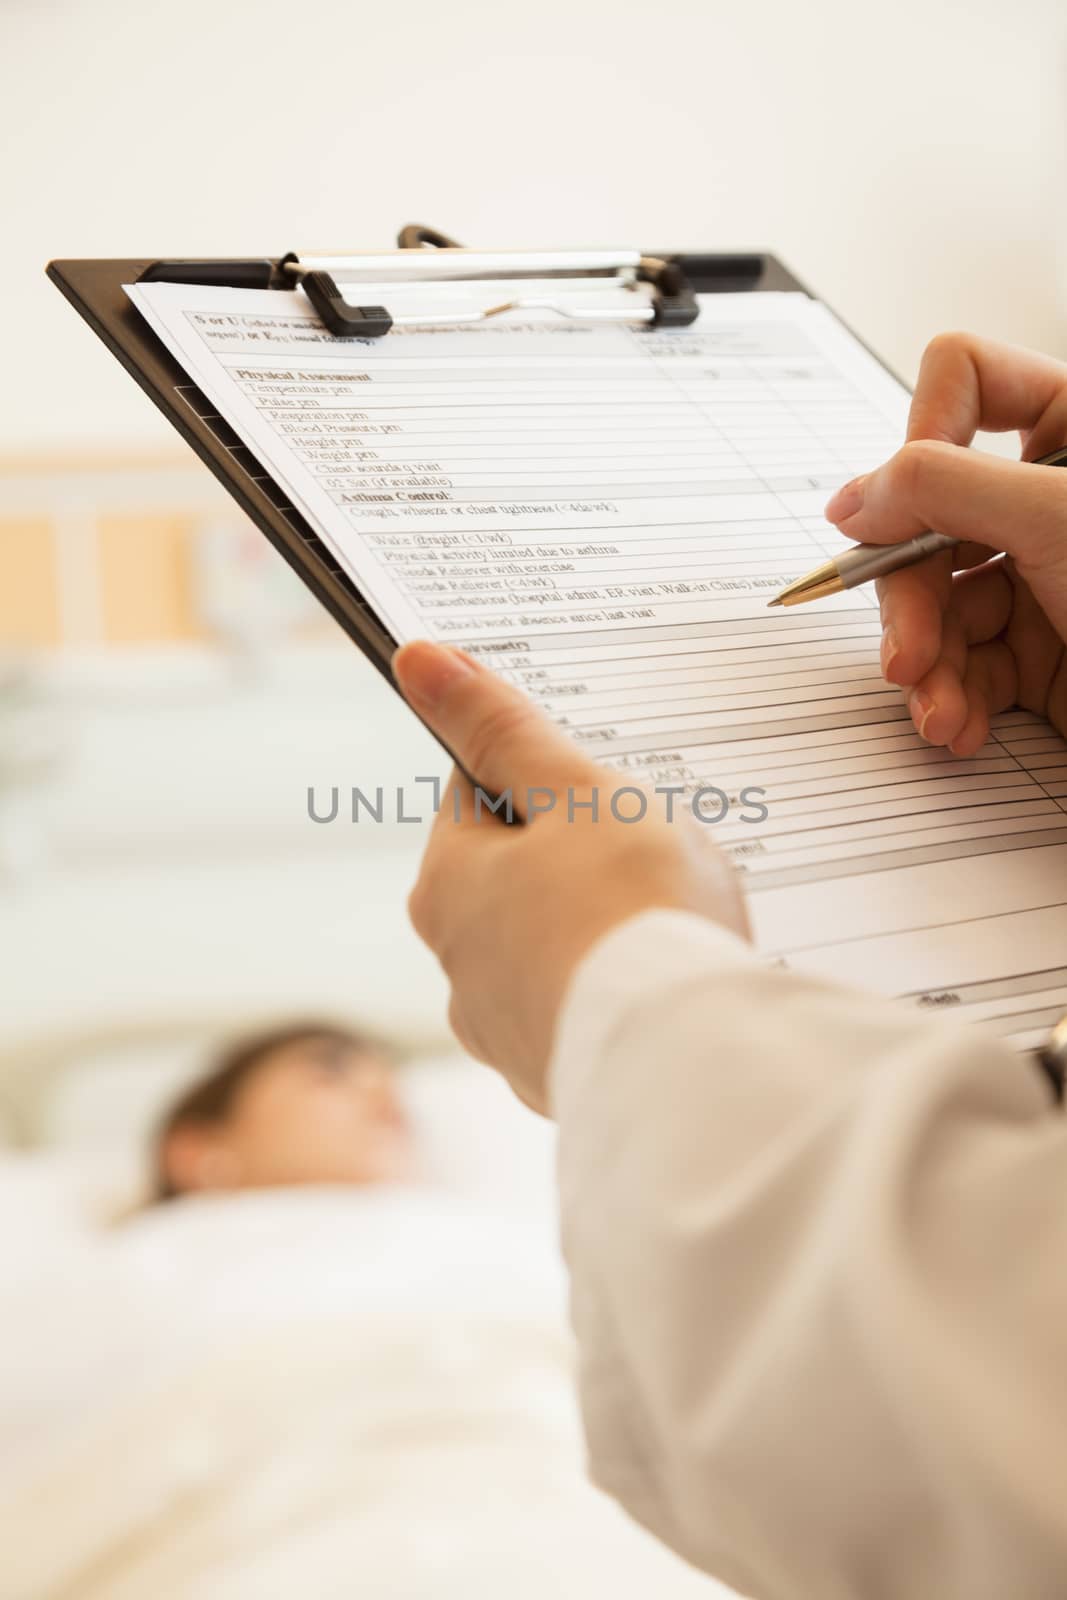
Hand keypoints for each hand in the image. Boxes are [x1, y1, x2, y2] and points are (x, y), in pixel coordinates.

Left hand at [393, 641, 749, 1112]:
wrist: (690, 1060)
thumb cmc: (634, 913)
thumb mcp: (574, 791)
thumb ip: (500, 726)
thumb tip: (416, 660)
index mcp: (447, 882)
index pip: (478, 791)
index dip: (546, 774)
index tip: (599, 782)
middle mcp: (456, 960)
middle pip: (516, 870)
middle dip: (578, 853)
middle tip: (650, 853)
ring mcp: (502, 1025)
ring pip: (551, 939)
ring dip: (598, 923)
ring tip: (667, 923)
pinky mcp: (553, 1074)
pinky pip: (584, 1005)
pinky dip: (616, 987)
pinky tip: (661, 981)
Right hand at [824, 333, 1066, 754]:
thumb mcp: (1057, 519)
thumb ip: (943, 486)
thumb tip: (854, 498)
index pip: (963, 380)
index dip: (920, 440)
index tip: (900, 509)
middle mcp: (1048, 495)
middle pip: (925, 514)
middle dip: (912, 597)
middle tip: (909, 653)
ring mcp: (1040, 576)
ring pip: (935, 600)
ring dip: (928, 668)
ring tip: (939, 715)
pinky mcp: (1036, 654)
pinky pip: (962, 665)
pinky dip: (952, 700)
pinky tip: (960, 728)